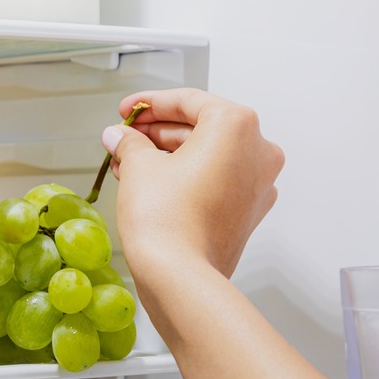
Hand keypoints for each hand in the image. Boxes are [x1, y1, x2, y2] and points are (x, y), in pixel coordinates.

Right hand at [102, 88, 283, 279]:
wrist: (180, 277)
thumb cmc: (166, 219)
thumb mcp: (139, 165)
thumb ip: (130, 142)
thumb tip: (120, 136)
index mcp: (237, 126)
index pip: (188, 101)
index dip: (150, 103)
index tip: (127, 110)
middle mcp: (258, 151)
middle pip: (201, 128)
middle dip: (157, 133)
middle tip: (125, 137)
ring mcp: (259, 184)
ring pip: (208, 156)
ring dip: (168, 155)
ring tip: (128, 162)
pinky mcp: (249, 211)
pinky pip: (217, 180)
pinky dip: (187, 177)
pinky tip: (151, 182)